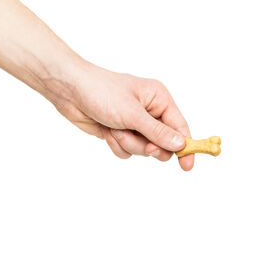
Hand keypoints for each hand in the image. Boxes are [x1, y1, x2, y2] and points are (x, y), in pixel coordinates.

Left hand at [49, 64, 193, 170]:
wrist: (68, 89)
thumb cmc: (101, 91)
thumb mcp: (133, 114)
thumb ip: (158, 132)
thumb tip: (181, 144)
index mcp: (159, 100)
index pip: (180, 127)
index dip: (185, 147)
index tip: (187, 165)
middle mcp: (150, 112)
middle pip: (164, 143)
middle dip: (149, 146)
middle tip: (144, 146)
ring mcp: (135, 123)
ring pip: (144, 149)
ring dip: (129, 144)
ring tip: (115, 129)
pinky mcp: (121, 132)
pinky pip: (128, 151)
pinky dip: (118, 145)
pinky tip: (107, 132)